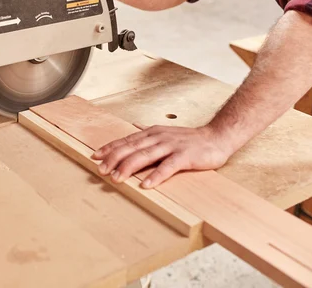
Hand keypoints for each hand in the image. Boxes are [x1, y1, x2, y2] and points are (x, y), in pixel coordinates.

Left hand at [92, 124, 233, 188]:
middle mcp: (158, 137)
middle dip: (114, 159)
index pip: (126, 140)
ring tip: (116, 178)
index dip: (110, 148)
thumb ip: (148, 133)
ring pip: (145, 156)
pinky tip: (146, 185)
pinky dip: (156, 176)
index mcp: (152, 133)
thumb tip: (133, 127)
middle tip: (101, 171)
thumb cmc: (190, 139)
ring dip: (129, 167)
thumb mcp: (165, 133)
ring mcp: (171, 146)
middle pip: (131, 148)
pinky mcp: (185, 156)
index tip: (95, 156)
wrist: (217, 137)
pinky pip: (168, 167)